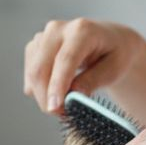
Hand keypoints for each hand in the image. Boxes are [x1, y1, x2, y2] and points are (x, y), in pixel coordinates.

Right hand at [23, 18, 140, 114]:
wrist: (111, 41)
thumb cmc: (115, 54)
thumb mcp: (114, 69)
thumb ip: (93, 80)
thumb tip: (72, 95)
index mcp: (82, 30)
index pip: (64, 60)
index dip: (57, 85)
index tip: (55, 108)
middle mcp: (59, 29)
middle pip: (41, 67)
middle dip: (46, 96)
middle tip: (61, 115)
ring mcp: (44, 36)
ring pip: (32, 71)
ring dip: (42, 94)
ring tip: (62, 107)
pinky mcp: (36, 45)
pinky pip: (30, 71)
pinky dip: (37, 88)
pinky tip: (52, 95)